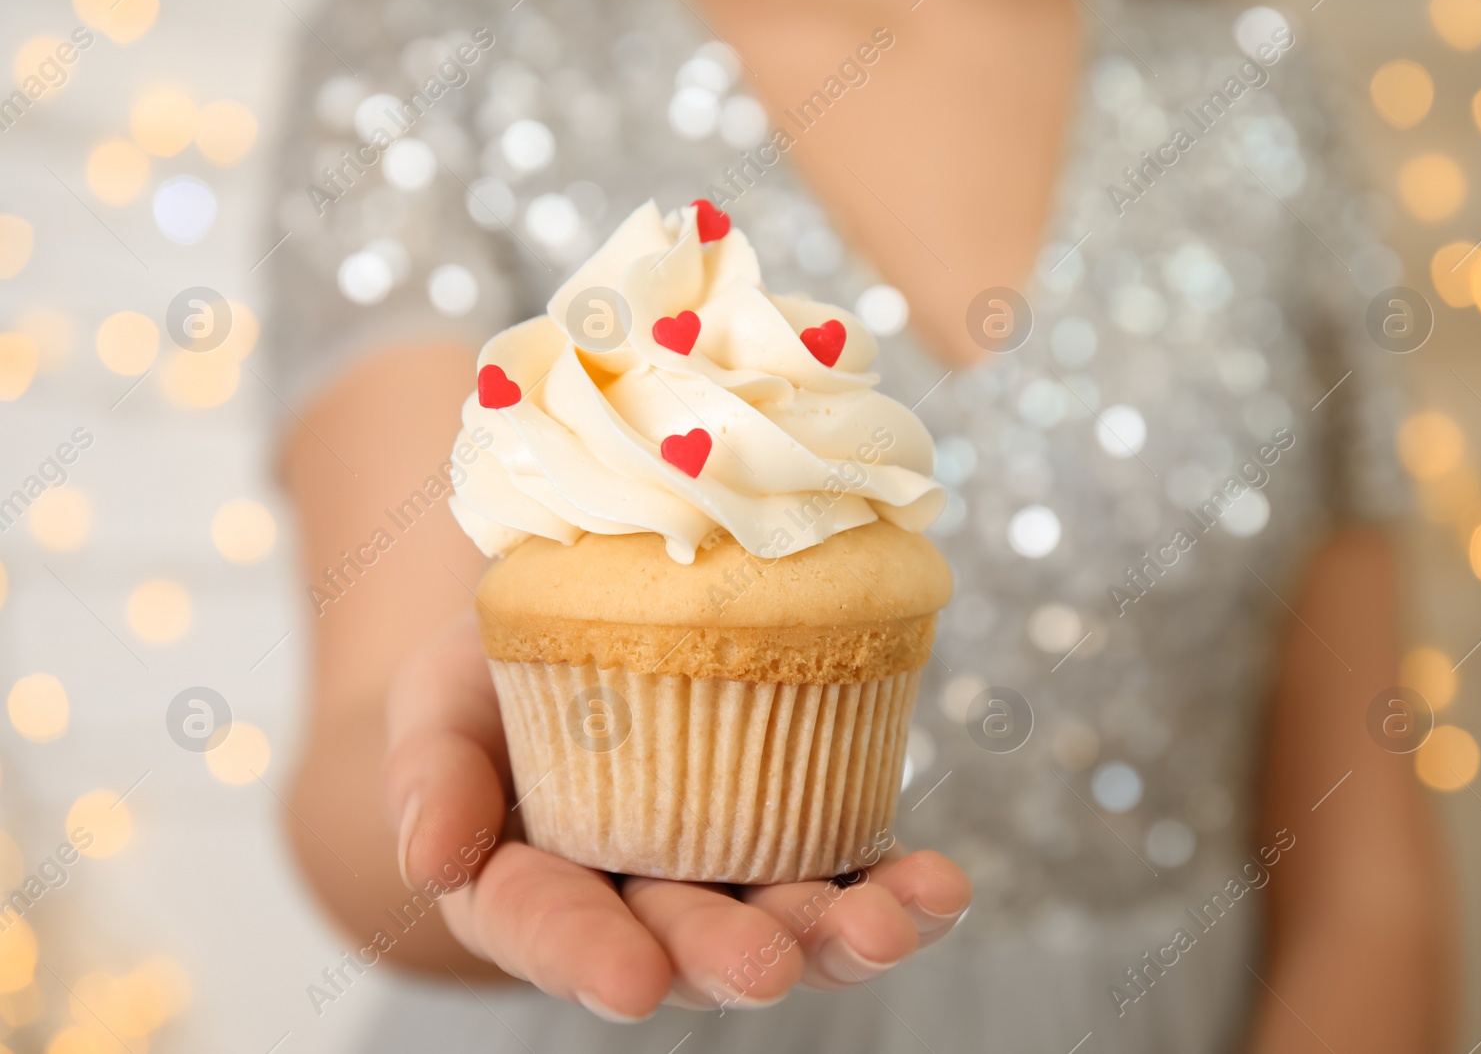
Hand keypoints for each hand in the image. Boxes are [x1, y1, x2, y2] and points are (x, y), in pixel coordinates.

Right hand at [382, 612, 971, 1020]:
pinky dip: (899, 884)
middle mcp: (633, 896)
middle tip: (766, 965)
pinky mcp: (796, 825)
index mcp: (528, 883)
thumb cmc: (491, 667)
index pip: (546, 926)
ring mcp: (723, 868)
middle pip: (679, 941)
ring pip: (780, 916)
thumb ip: (433, 772)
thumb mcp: (440, 698)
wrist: (583, 607)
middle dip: (726, 956)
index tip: (631, 980)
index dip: (585, 957)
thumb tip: (431, 857)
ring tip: (888, 926)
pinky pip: (850, 863)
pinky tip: (940, 887)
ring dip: (838, 933)